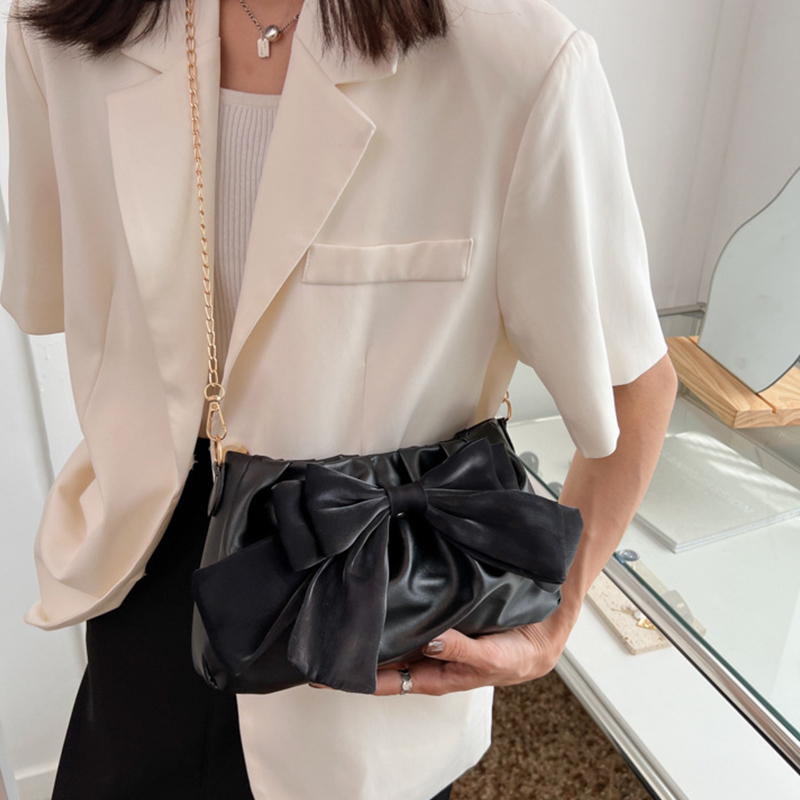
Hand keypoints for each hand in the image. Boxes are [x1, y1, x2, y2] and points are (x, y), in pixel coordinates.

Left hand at [308, 610, 574, 695]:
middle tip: (321, 634)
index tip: (325, 671)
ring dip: (370, 624)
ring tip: (340, 610)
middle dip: (354, 647)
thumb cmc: (519, 654)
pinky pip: (410, 610)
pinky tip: (378, 590)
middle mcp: (428, 653)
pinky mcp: (440, 612)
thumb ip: (461, 652)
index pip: (385, 678)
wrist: (544, 631)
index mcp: (435, 673)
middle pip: (382, 654)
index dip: (355, 676)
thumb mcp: (492, 659)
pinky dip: (393, 604)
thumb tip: (428, 641)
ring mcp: (432, 632)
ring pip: (392, 631)